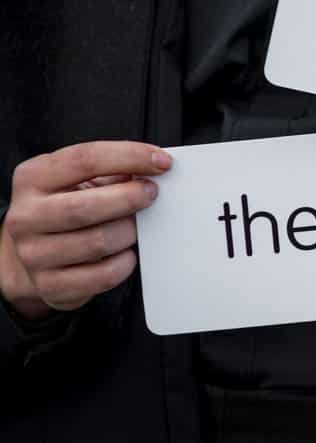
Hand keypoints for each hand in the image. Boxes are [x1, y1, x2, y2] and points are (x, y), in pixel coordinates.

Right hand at [2, 142, 172, 320]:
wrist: (33, 257)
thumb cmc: (66, 209)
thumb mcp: (76, 182)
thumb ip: (111, 172)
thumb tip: (156, 166)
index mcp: (32, 178)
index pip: (83, 160)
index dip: (129, 157)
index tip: (162, 161)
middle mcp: (25, 216)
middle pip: (85, 207)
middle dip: (129, 198)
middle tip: (152, 194)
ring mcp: (33, 254)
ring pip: (97, 243)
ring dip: (129, 233)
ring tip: (137, 228)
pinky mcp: (50, 285)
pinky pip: (102, 276)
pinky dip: (125, 263)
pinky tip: (127, 254)